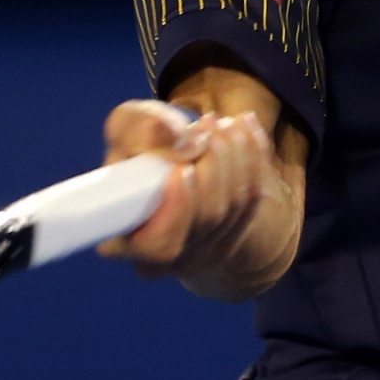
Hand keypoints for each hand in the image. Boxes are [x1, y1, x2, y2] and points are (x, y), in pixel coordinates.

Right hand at [96, 89, 299, 299]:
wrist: (164, 160)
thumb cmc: (135, 147)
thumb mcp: (125, 128)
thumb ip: (142, 131)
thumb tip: (186, 144)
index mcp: (131, 243)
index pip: (158, 246)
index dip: (178, 208)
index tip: (183, 169)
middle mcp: (172, 257)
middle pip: (208, 217)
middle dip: (213, 163)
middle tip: (204, 125)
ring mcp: (207, 249)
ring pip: (235, 205)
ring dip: (234, 154)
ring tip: (220, 122)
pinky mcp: (234, 233)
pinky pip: (254, 195)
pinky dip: (254, 155)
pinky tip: (245, 125)